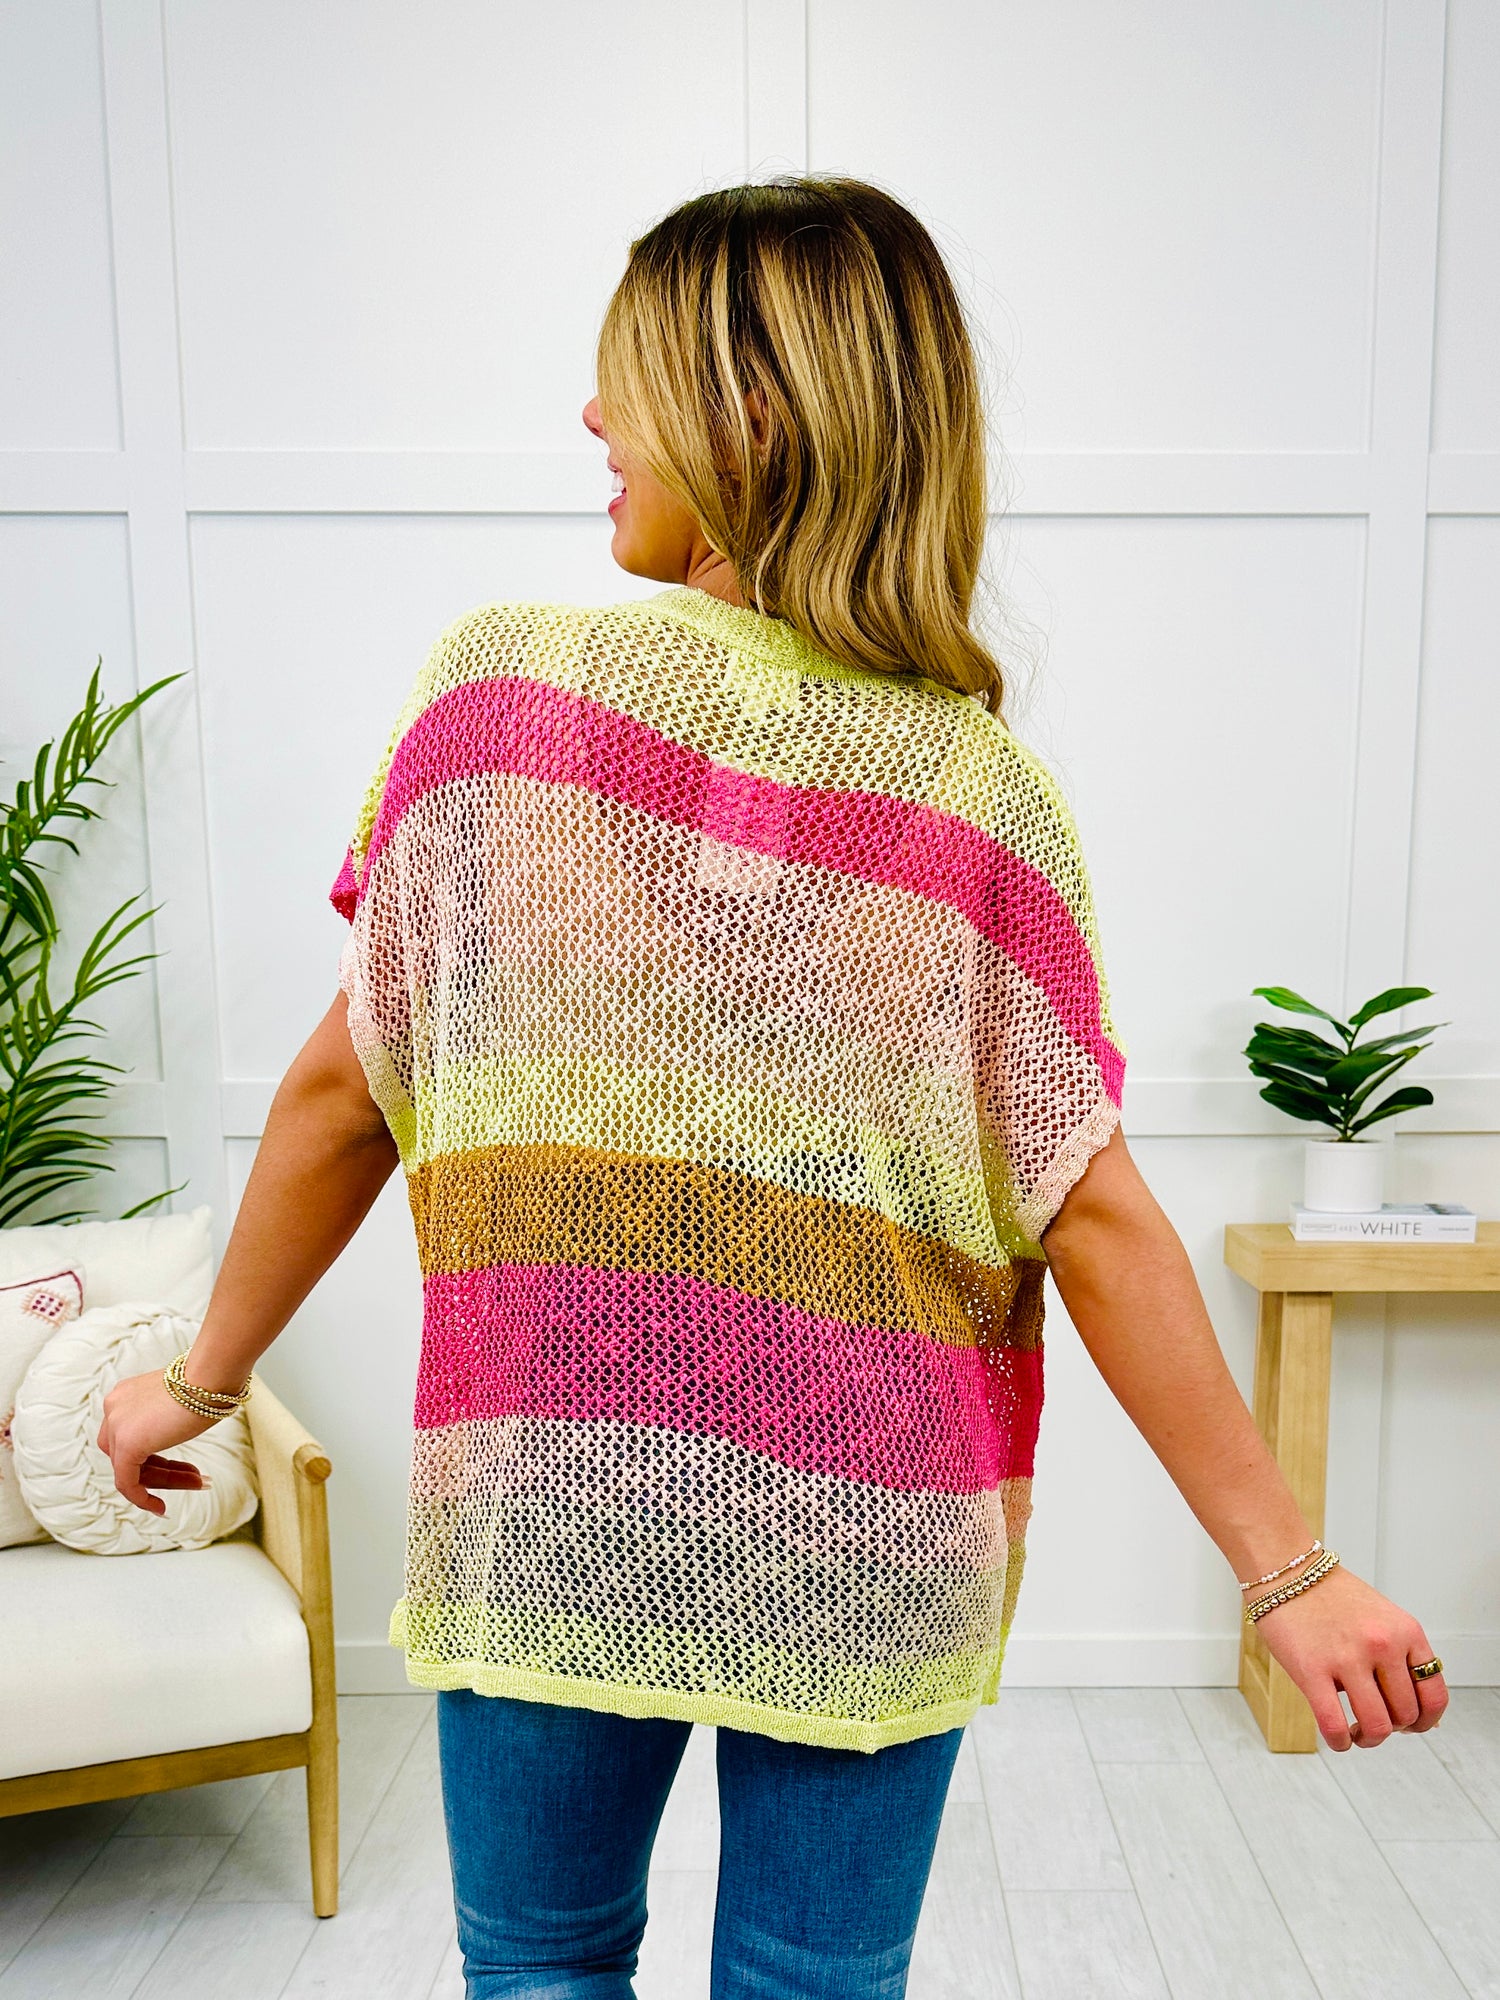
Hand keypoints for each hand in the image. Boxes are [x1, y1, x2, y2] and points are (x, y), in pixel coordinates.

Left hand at [96, 1368, 215, 1516]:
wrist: (211, 1376)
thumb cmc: (206, 1383)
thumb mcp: (177, 1400)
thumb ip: (164, 1417)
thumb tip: (175, 1429)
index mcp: (124, 1396)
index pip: (132, 1436)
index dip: (156, 1457)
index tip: (179, 1467)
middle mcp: (114, 1409)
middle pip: (129, 1454)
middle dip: (162, 1471)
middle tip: (194, 1478)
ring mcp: (117, 1426)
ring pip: (130, 1469)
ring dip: (165, 1482)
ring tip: (198, 1484)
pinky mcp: (127, 1444)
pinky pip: (126, 1482)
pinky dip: (141, 1497)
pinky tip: (160, 1507)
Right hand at [1255, 1564, 1447, 1748]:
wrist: (1286, 1570)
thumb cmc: (1332, 1596)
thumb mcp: (1382, 1618)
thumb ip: (1400, 1656)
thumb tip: (1413, 1711)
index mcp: (1405, 1631)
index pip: (1434, 1695)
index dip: (1426, 1720)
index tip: (1412, 1725)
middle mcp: (1382, 1644)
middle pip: (1405, 1715)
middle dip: (1393, 1729)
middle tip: (1375, 1722)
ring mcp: (1347, 1657)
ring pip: (1376, 1727)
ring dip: (1369, 1739)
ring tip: (1357, 1732)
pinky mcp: (1311, 1669)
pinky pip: (1334, 1726)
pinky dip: (1340, 1742)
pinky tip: (1337, 1738)